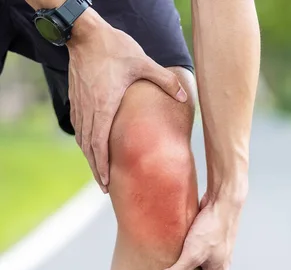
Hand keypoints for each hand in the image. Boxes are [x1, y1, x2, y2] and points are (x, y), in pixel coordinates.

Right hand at [67, 9, 187, 192]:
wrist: (85, 32)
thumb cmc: (114, 48)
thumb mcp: (144, 63)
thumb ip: (165, 80)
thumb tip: (185, 94)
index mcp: (103, 106)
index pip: (99, 144)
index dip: (102, 165)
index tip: (107, 182)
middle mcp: (88, 109)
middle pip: (89, 147)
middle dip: (97, 169)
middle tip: (105, 187)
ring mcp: (80, 104)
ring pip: (82, 138)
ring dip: (90, 157)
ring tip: (100, 172)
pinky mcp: (76, 97)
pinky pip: (79, 126)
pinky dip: (85, 141)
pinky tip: (92, 147)